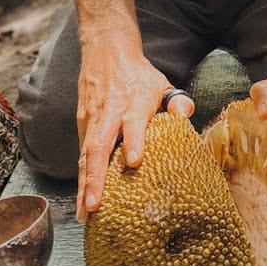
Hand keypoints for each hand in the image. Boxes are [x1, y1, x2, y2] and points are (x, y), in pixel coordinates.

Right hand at [75, 53, 193, 222]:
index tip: (134, 161)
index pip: (132, 121)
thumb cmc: (138, 74)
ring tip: (84, 214)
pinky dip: (81, 177)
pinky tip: (83, 200)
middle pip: (100, 145)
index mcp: (133, 101)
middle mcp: (109, 112)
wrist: (106, 51)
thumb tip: (184, 115)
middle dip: (96, 177)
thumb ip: (176, 100)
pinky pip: (81, 153)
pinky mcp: (82, 124)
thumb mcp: (161, 82)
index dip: (133, 140)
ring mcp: (92, 119)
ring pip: (86, 154)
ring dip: (84, 184)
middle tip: (96, 205)